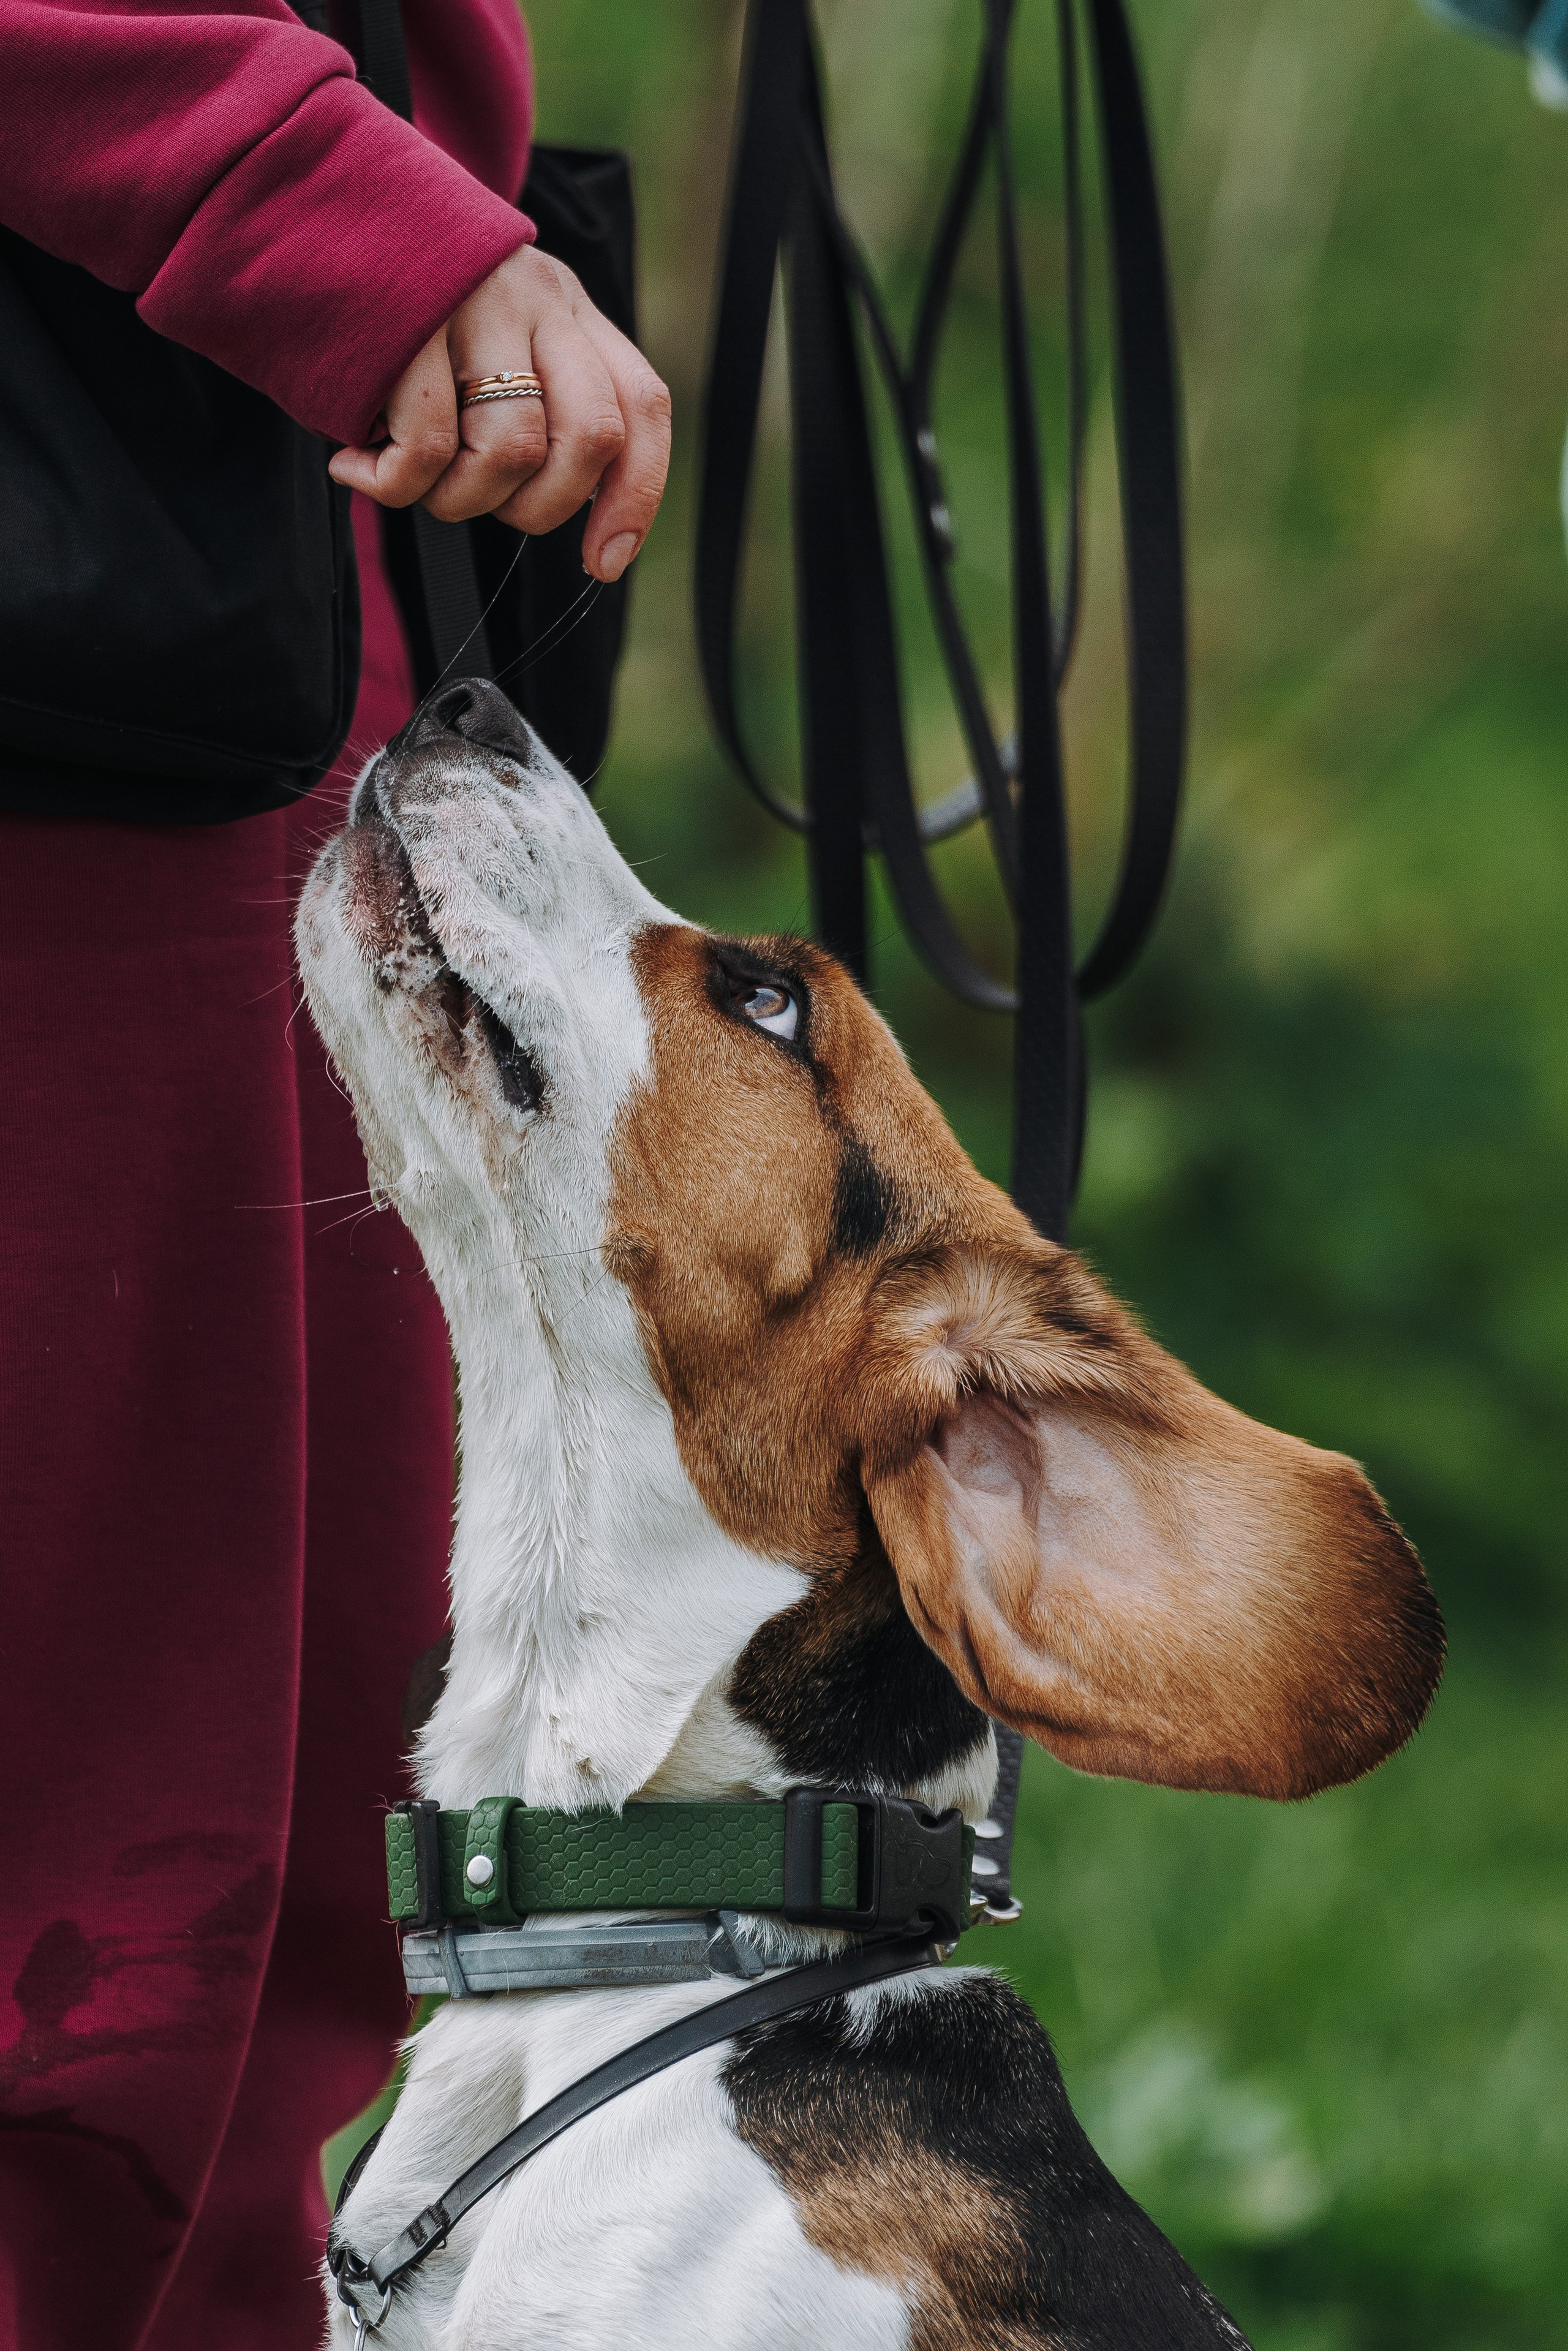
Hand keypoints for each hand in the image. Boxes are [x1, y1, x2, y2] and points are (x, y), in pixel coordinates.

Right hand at [328, 246, 670, 582]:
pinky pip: (426, 446)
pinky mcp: (406, 319)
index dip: (635, 498)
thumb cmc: (388, 304)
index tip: (605, 562)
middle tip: (482, 504)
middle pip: (592, 437)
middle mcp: (535, 296)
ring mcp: (473, 301)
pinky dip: (392, 485)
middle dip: (542, 507)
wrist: (291, 204)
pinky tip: (354, 466)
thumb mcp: (483, 334)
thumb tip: (560, 508)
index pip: (640, 406)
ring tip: (407, 479)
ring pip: (513, 450)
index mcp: (566, 306)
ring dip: (460, 499)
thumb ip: (531, 397)